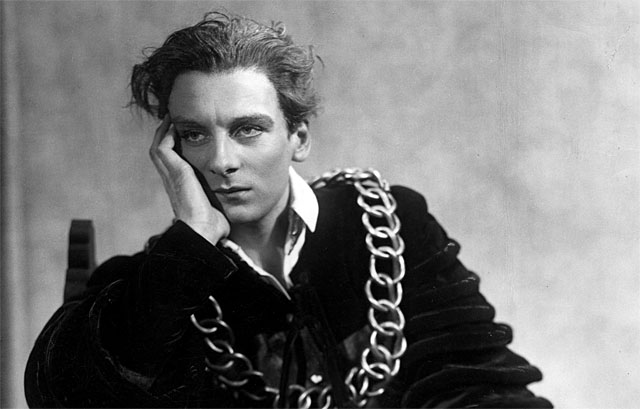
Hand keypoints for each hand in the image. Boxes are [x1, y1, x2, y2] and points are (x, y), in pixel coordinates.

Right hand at [149, 116, 229, 243]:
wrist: (202, 231)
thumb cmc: (212, 227)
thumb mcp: (218, 209)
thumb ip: (222, 202)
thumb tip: (237, 201)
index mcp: (181, 188)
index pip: (173, 164)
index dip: (176, 149)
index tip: (186, 136)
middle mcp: (172, 181)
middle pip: (162, 153)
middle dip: (167, 136)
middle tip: (175, 121)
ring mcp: (170, 176)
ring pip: (159, 147)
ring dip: (164, 132)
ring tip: (173, 118)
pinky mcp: (175, 172)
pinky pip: (163, 147)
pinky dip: (166, 134)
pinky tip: (176, 124)